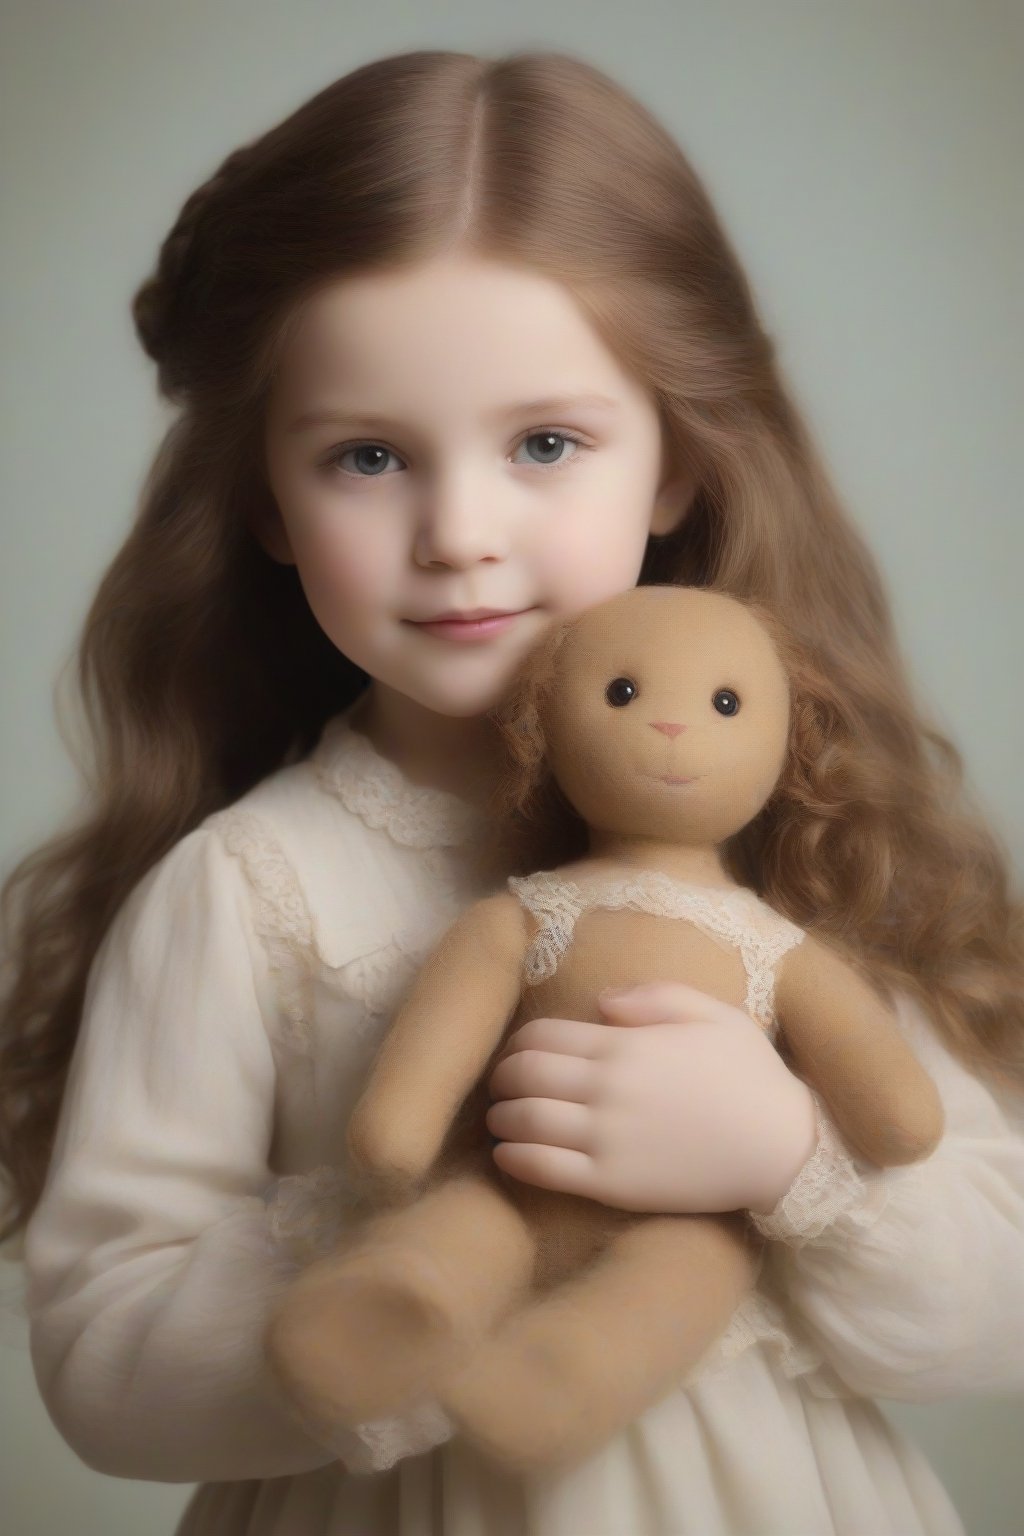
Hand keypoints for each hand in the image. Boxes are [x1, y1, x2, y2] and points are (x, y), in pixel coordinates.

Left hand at [485, 982, 819, 1213]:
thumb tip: (600, 1001)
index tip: (519, 1052)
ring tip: (500, 1119)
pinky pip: (543, 1169)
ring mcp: (605, 1139)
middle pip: (522, 1075)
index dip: (518, 1042)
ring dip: (500, 1117)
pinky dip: (512, 1158)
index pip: (541, 1036)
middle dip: (502, 1076)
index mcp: (624, 1045)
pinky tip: (507, 1154)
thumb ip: (654, 996)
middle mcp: (605, 1089)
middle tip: (503, 1084)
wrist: (781, 1147)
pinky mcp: (611, 1183)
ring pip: (522, 1121)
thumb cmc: (750, 1074)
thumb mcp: (712, 1013)